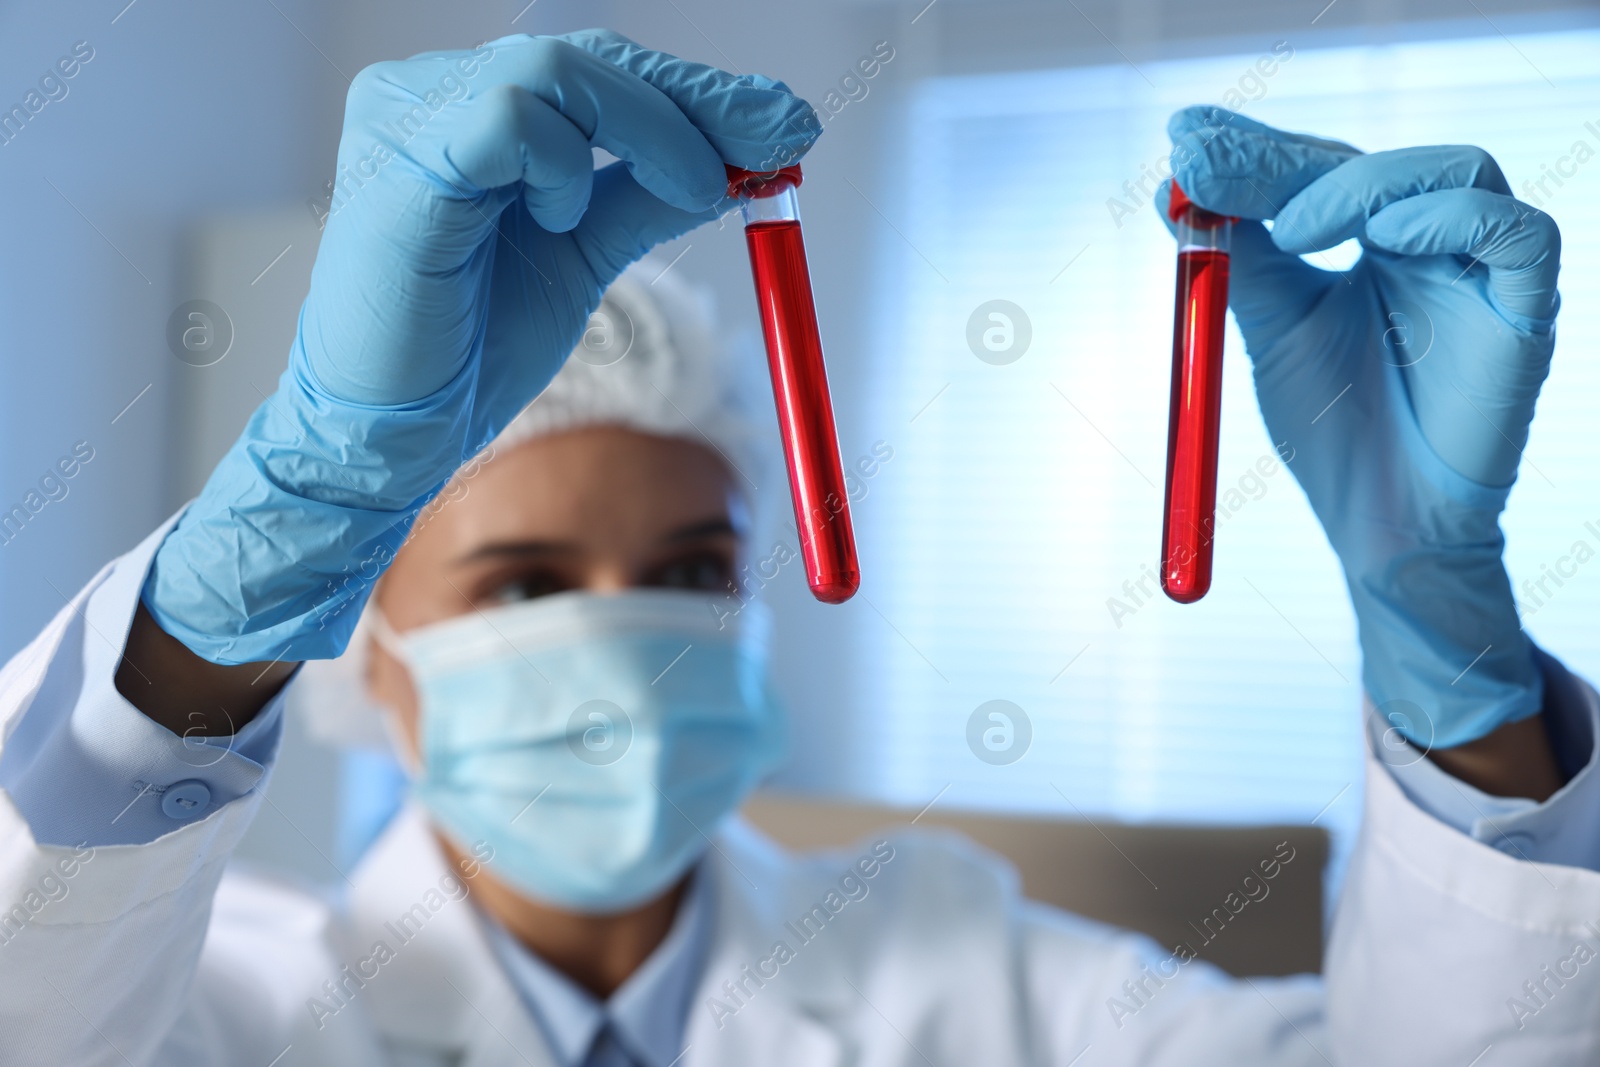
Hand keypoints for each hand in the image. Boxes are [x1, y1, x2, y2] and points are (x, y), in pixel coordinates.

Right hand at [143, 31, 817, 664]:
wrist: (397, 433)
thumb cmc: (471, 349)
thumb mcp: (582, 255)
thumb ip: (643, 198)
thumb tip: (737, 161)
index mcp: (473, 110)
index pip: (600, 70)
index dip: (697, 93)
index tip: (786, 124)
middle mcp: (433, 94)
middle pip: (589, 55)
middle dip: (700, 101)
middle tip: (781, 141)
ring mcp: (408, 116)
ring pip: (557, 69)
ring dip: (648, 130)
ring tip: (685, 196)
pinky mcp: (400, 161)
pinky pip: (511, 118)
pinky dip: (562, 164)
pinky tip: (560, 218)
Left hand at [1162, 106, 1560, 749]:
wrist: (1380, 522)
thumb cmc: (1335, 432)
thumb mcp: (1272, 330)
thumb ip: (1237, 261)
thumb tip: (1172, 191)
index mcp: (1375, 241)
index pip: (1321, 166)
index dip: (1257, 147)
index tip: (1184, 136)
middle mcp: (1435, 241)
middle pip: (1374, 160)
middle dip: (1283, 158)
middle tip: (1205, 162)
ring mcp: (1484, 270)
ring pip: (1455, 171)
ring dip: (1361, 186)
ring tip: (1290, 229)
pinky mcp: (1526, 308)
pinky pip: (1517, 233)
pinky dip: (1448, 219)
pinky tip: (1383, 240)